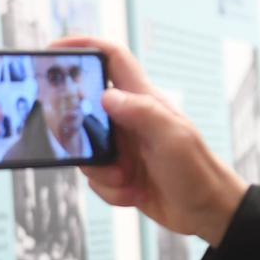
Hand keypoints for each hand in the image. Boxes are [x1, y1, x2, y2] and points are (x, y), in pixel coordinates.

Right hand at [54, 36, 248, 244]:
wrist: (206, 213)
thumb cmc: (197, 171)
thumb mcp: (172, 138)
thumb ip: (141, 112)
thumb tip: (106, 96)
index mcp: (143, 100)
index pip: (111, 58)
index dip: (83, 46)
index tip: (53, 50)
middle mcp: (130, 119)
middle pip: (84, 110)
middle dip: (79, 134)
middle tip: (85, 149)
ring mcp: (124, 146)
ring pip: (86, 150)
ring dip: (100, 171)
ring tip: (127, 179)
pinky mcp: (120, 172)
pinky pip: (96, 178)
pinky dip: (109, 190)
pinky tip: (132, 193)